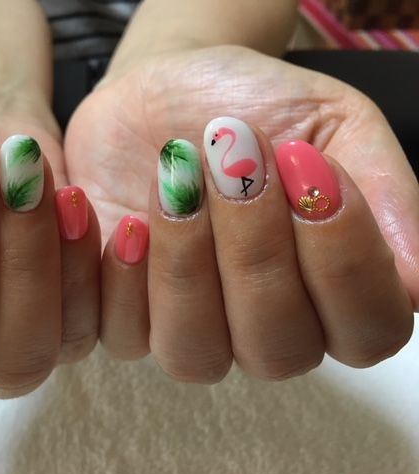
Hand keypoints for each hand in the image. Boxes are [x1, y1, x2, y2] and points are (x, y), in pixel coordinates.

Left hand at [65, 46, 417, 380]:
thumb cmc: (252, 105)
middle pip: (277, 349)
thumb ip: (381, 189)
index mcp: (331, 289)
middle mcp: (264, 324)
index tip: (312, 173)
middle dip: (256, 253)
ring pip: (196, 354)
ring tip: (176, 180)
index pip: (367, 331)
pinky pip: (124, 336)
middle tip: (237, 167)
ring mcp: (193, 326)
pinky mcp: (127, 313)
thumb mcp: (332, 121)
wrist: (162, 86)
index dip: (345, 265)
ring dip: (186, 265)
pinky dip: (124, 279)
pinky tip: (127, 223)